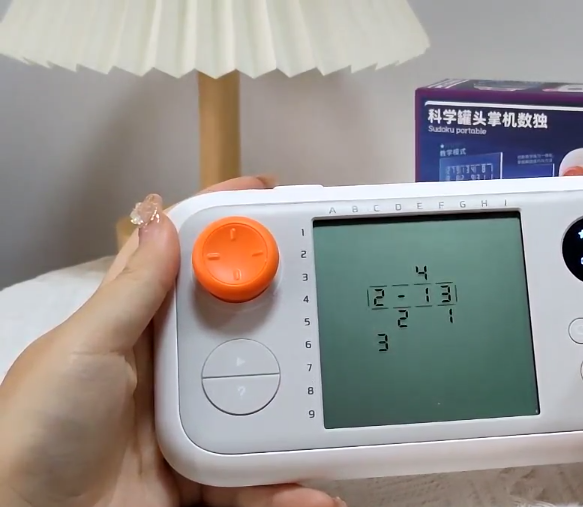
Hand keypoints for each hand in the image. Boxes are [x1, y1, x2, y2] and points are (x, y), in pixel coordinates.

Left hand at [0, 176, 340, 506]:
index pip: (192, 264)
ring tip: (327, 411)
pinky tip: (307, 490)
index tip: (276, 203)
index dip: (232, 231)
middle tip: (329, 301)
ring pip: (262, 400)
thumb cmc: (35, 432)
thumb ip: (131, 292)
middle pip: (243, 326)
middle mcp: (171, 367)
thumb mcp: (82, 349)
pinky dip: (283, 482)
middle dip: (286, 312)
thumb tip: (164, 223)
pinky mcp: (206, 471)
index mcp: (137, 326)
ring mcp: (192, 419)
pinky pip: (257, 472)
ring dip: (295, 406)